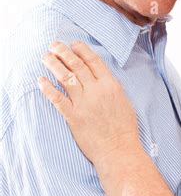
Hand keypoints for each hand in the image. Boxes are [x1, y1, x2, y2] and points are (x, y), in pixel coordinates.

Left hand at [38, 40, 139, 165]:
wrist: (119, 151)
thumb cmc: (124, 129)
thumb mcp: (124, 101)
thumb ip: (111, 87)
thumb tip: (99, 76)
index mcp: (111, 85)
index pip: (93, 60)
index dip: (81, 49)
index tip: (73, 44)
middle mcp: (97, 91)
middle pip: (76, 65)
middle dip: (63, 52)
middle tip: (54, 45)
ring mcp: (84, 104)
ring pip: (65, 77)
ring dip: (53, 64)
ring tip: (45, 57)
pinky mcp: (74, 117)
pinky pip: (57, 99)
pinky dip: (47, 88)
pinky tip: (40, 81)